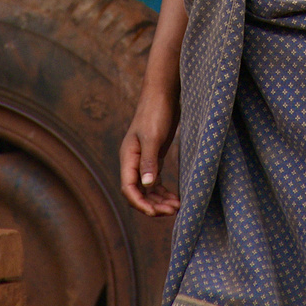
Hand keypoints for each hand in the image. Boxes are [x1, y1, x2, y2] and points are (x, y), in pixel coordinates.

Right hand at [120, 86, 180, 216]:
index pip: (128, 188)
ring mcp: (144, 160)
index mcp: (128, 157)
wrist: (163, 93)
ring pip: (148, 189)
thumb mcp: (153, 136)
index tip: (155, 213)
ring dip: (160, 200)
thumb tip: (146, 186)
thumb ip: (149, 161)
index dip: (140, 203)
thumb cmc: (156, 111)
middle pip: (138, 192)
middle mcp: (133, 161)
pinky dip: (164, 191)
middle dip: (153, 205)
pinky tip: (176, 197)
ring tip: (177, 206)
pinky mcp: (155, 156)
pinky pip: (155, 181)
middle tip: (173, 211)